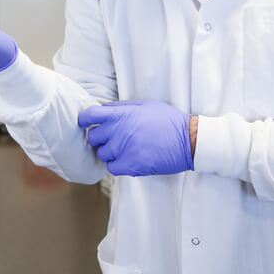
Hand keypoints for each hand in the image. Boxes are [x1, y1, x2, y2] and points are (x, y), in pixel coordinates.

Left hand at [78, 100, 193, 175]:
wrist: (189, 140)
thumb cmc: (167, 120)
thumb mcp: (144, 105)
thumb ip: (121, 106)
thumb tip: (103, 108)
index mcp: (121, 114)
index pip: (89, 115)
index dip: (84, 120)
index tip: (86, 123)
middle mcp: (119, 131)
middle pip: (93, 137)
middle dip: (100, 138)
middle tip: (112, 139)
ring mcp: (124, 149)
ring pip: (101, 154)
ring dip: (109, 153)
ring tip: (125, 150)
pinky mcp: (131, 166)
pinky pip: (112, 168)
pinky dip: (117, 165)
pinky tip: (128, 160)